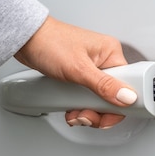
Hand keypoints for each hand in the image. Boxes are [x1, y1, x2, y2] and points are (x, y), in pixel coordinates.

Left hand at [14, 16, 137, 128]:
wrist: (26, 40)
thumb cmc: (49, 43)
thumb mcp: (78, 69)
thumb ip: (103, 85)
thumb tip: (127, 97)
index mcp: (111, 53)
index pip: (129, 84)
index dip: (121, 104)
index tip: (108, 114)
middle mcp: (104, 60)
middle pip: (114, 96)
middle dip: (99, 111)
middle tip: (86, 115)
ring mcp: (92, 69)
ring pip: (100, 100)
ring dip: (88, 112)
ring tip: (75, 113)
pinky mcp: (80, 76)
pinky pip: (87, 97)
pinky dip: (80, 107)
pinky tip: (71, 110)